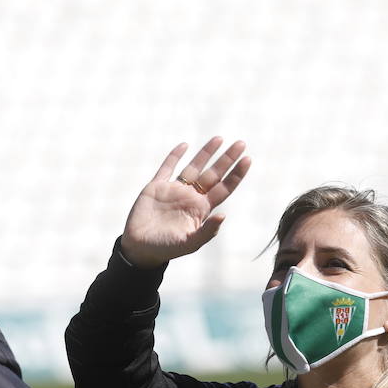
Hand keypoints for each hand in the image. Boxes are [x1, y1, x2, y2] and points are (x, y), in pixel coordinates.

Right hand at [119, 137, 251, 267]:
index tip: (248, 159)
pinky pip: (167, 167)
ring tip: (220, 138)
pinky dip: (175, 156)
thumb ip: (207, 231)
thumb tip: (224, 216)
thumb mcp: (189, 243)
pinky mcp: (156, 187)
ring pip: (194, 167)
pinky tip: (185, 145)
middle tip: (241, 143)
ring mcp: (174, 190)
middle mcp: (190, 197)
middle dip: (227, 159)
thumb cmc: (166, 249)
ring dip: (206, 153)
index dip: (236, 174)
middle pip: (213, 174)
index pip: (223, 188)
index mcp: (201, 209)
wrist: (139, 248)